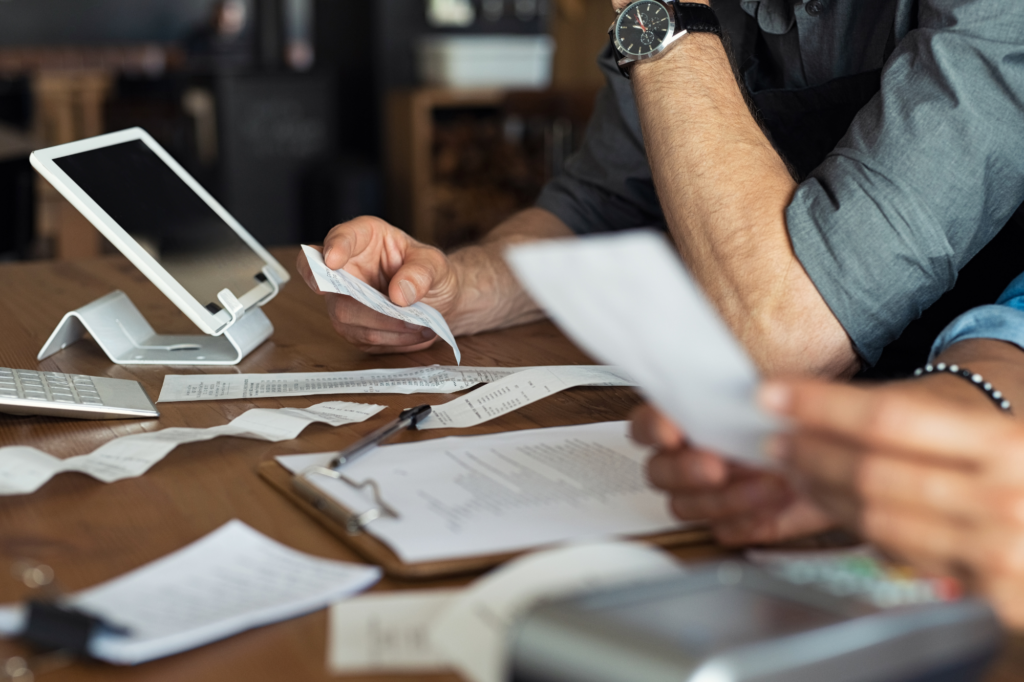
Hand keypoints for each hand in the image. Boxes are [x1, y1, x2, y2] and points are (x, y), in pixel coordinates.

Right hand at [297, 216, 461, 353]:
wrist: (439, 300)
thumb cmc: (431, 272)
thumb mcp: (435, 264)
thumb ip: (421, 273)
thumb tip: (399, 294)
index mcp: (363, 237)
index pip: (340, 237)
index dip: (334, 248)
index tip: (333, 261)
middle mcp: (346, 268)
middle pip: (333, 287)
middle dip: (368, 305)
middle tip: (405, 311)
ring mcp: (343, 300)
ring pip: (346, 318)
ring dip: (386, 327)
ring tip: (422, 326)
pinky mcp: (352, 327)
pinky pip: (363, 338)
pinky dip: (392, 340)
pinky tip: (416, 334)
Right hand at [630, 404, 834, 545]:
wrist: (837, 454)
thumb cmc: (799, 420)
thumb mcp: (780, 394)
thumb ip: (755, 393)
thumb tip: (750, 395)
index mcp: (686, 420)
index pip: (646, 425)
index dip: (654, 429)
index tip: (673, 432)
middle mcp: (688, 459)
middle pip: (658, 473)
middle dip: (686, 471)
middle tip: (717, 466)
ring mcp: (706, 494)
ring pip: (686, 506)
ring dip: (725, 498)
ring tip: (768, 483)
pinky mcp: (733, 522)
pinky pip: (722, 531)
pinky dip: (747, 521)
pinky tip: (773, 506)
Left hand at [762, 379, 1023, 627]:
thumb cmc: (1011, 454)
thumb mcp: (978, 419)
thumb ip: (907, 414)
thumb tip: (814, 409)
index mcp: (1003, 443)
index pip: (889, 419)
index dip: (821, 406)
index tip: (773, 396)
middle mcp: (1004, 498)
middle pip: (873, 474)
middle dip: (811, 455)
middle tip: (777, 441)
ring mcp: (998, 551)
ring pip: (876, 520)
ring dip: (822, 494)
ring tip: (797, 473)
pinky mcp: (988, 594)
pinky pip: (899, 557)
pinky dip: (859, 528)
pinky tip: (839, 507)